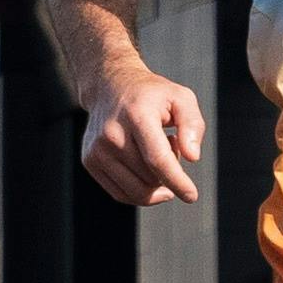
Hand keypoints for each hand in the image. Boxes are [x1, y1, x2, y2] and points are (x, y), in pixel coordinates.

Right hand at [78, 65, 203, 206]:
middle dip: (169, 174)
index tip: (191, 196)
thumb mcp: (181, 98)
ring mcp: (97, 150)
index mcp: (136, 116)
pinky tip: (143, 166)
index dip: (177, 181)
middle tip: (170, 146)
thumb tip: (193, 157)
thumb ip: (193, 124)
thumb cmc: (151, 96)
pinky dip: (139, 190)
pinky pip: (121, 194)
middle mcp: (111, 134)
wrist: (110, 87)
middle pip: (149, 179)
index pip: (157, 159)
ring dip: (154, 183)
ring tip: (155, 155)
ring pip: (136, 192)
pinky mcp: (89, 161)